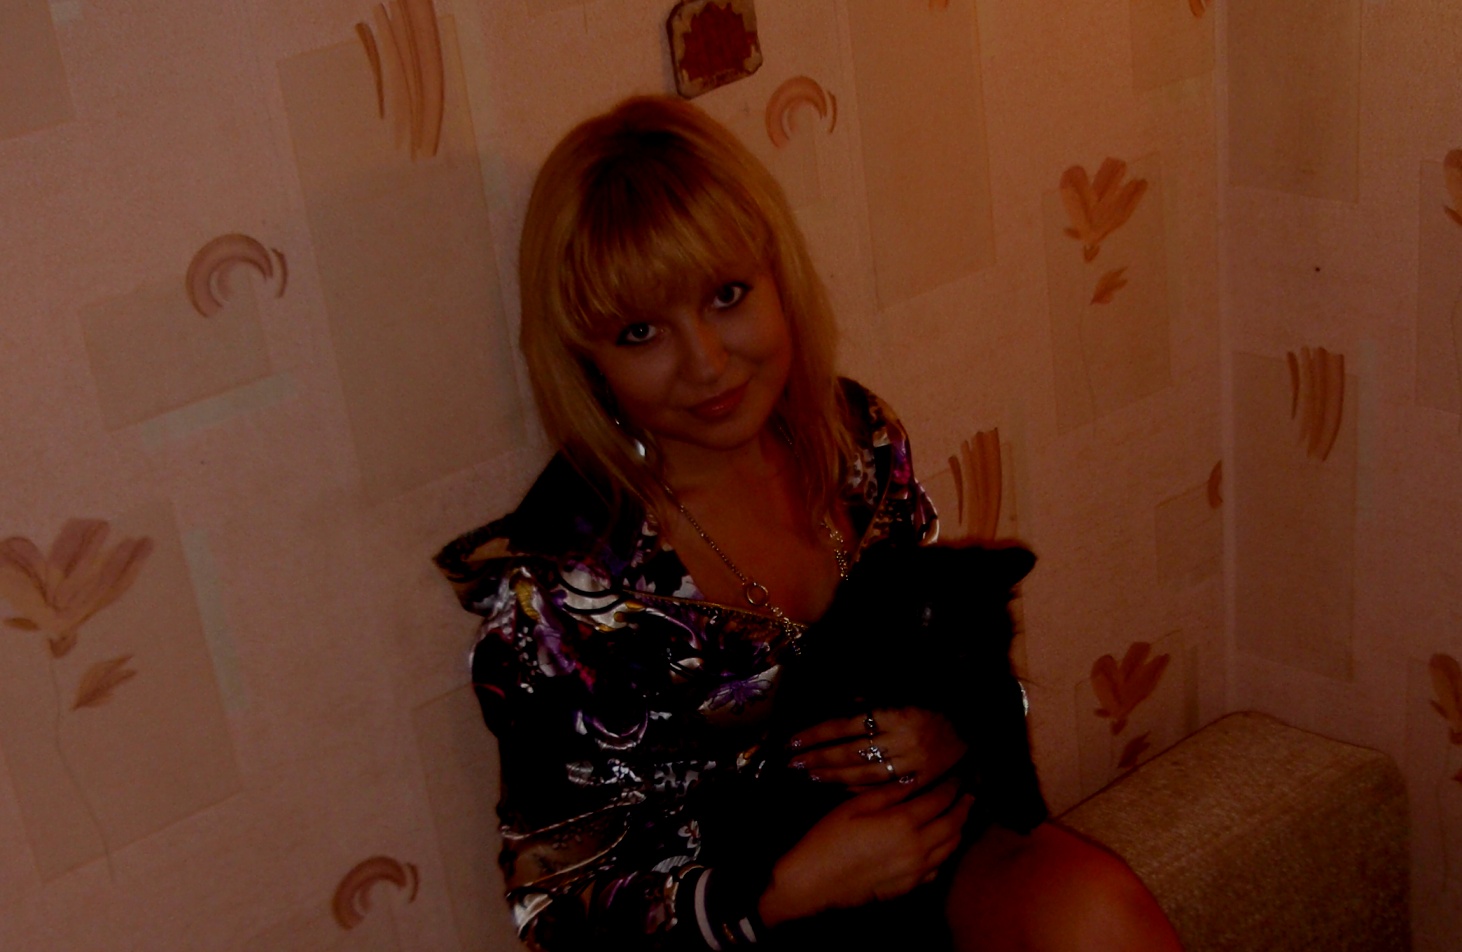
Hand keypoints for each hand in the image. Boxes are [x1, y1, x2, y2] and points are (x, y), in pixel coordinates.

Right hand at [757, 778, 972, 925]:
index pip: (939, 800)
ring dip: (959, 829)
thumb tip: (914, 779)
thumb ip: (889, 793)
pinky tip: (941, 844)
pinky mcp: (910, 886)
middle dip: (964, 806)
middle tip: (970, 793)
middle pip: (953, 824)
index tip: (959, 775)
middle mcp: (918, 847)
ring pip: (950, 847)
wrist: (815, 882)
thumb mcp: (855, 806)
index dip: (952, 786)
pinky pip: (938, 868)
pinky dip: (946, 852)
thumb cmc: (829, 838)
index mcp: (903, 822)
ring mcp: (916, 870)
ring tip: (960, 816)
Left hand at [788, 708, 967, 790]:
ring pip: (864, 773)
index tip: (792, 741)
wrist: (972, 720)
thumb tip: (843, 705)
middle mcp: (901, 738)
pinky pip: (885, 788)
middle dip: (818, 758)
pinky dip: (861, 789)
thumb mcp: (901, 691)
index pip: (844, 725)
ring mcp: (912, 761)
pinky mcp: (921, 779)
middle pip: (849, 752)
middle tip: (793, 763)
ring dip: (833, 775)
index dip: (816, 733)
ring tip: (811, 775)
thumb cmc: (931, 701)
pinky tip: (840, 789)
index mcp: (893, 712)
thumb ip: (871, 699)